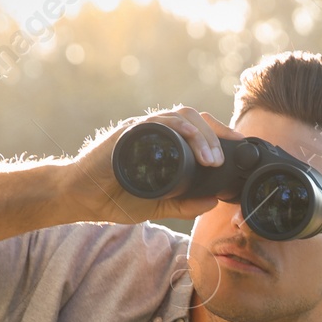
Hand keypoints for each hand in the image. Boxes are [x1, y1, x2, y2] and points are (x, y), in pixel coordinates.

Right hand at [64, 106, 239, 224]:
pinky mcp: (129, 134)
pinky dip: (175, 126)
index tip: (240, 148)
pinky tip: (188, 135)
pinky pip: (156, 122)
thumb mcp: (158, 205)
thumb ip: (184, 204)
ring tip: (211, 159)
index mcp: (166, 145)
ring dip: (201, 134)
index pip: (199, 130)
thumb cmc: (115, 197)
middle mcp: (157, 133)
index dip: (220, 135)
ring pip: (180, 116)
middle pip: (195, 119)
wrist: (81, 198)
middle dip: (216, 136)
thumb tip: (214, 201)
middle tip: (223, 162)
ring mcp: (143, 131)